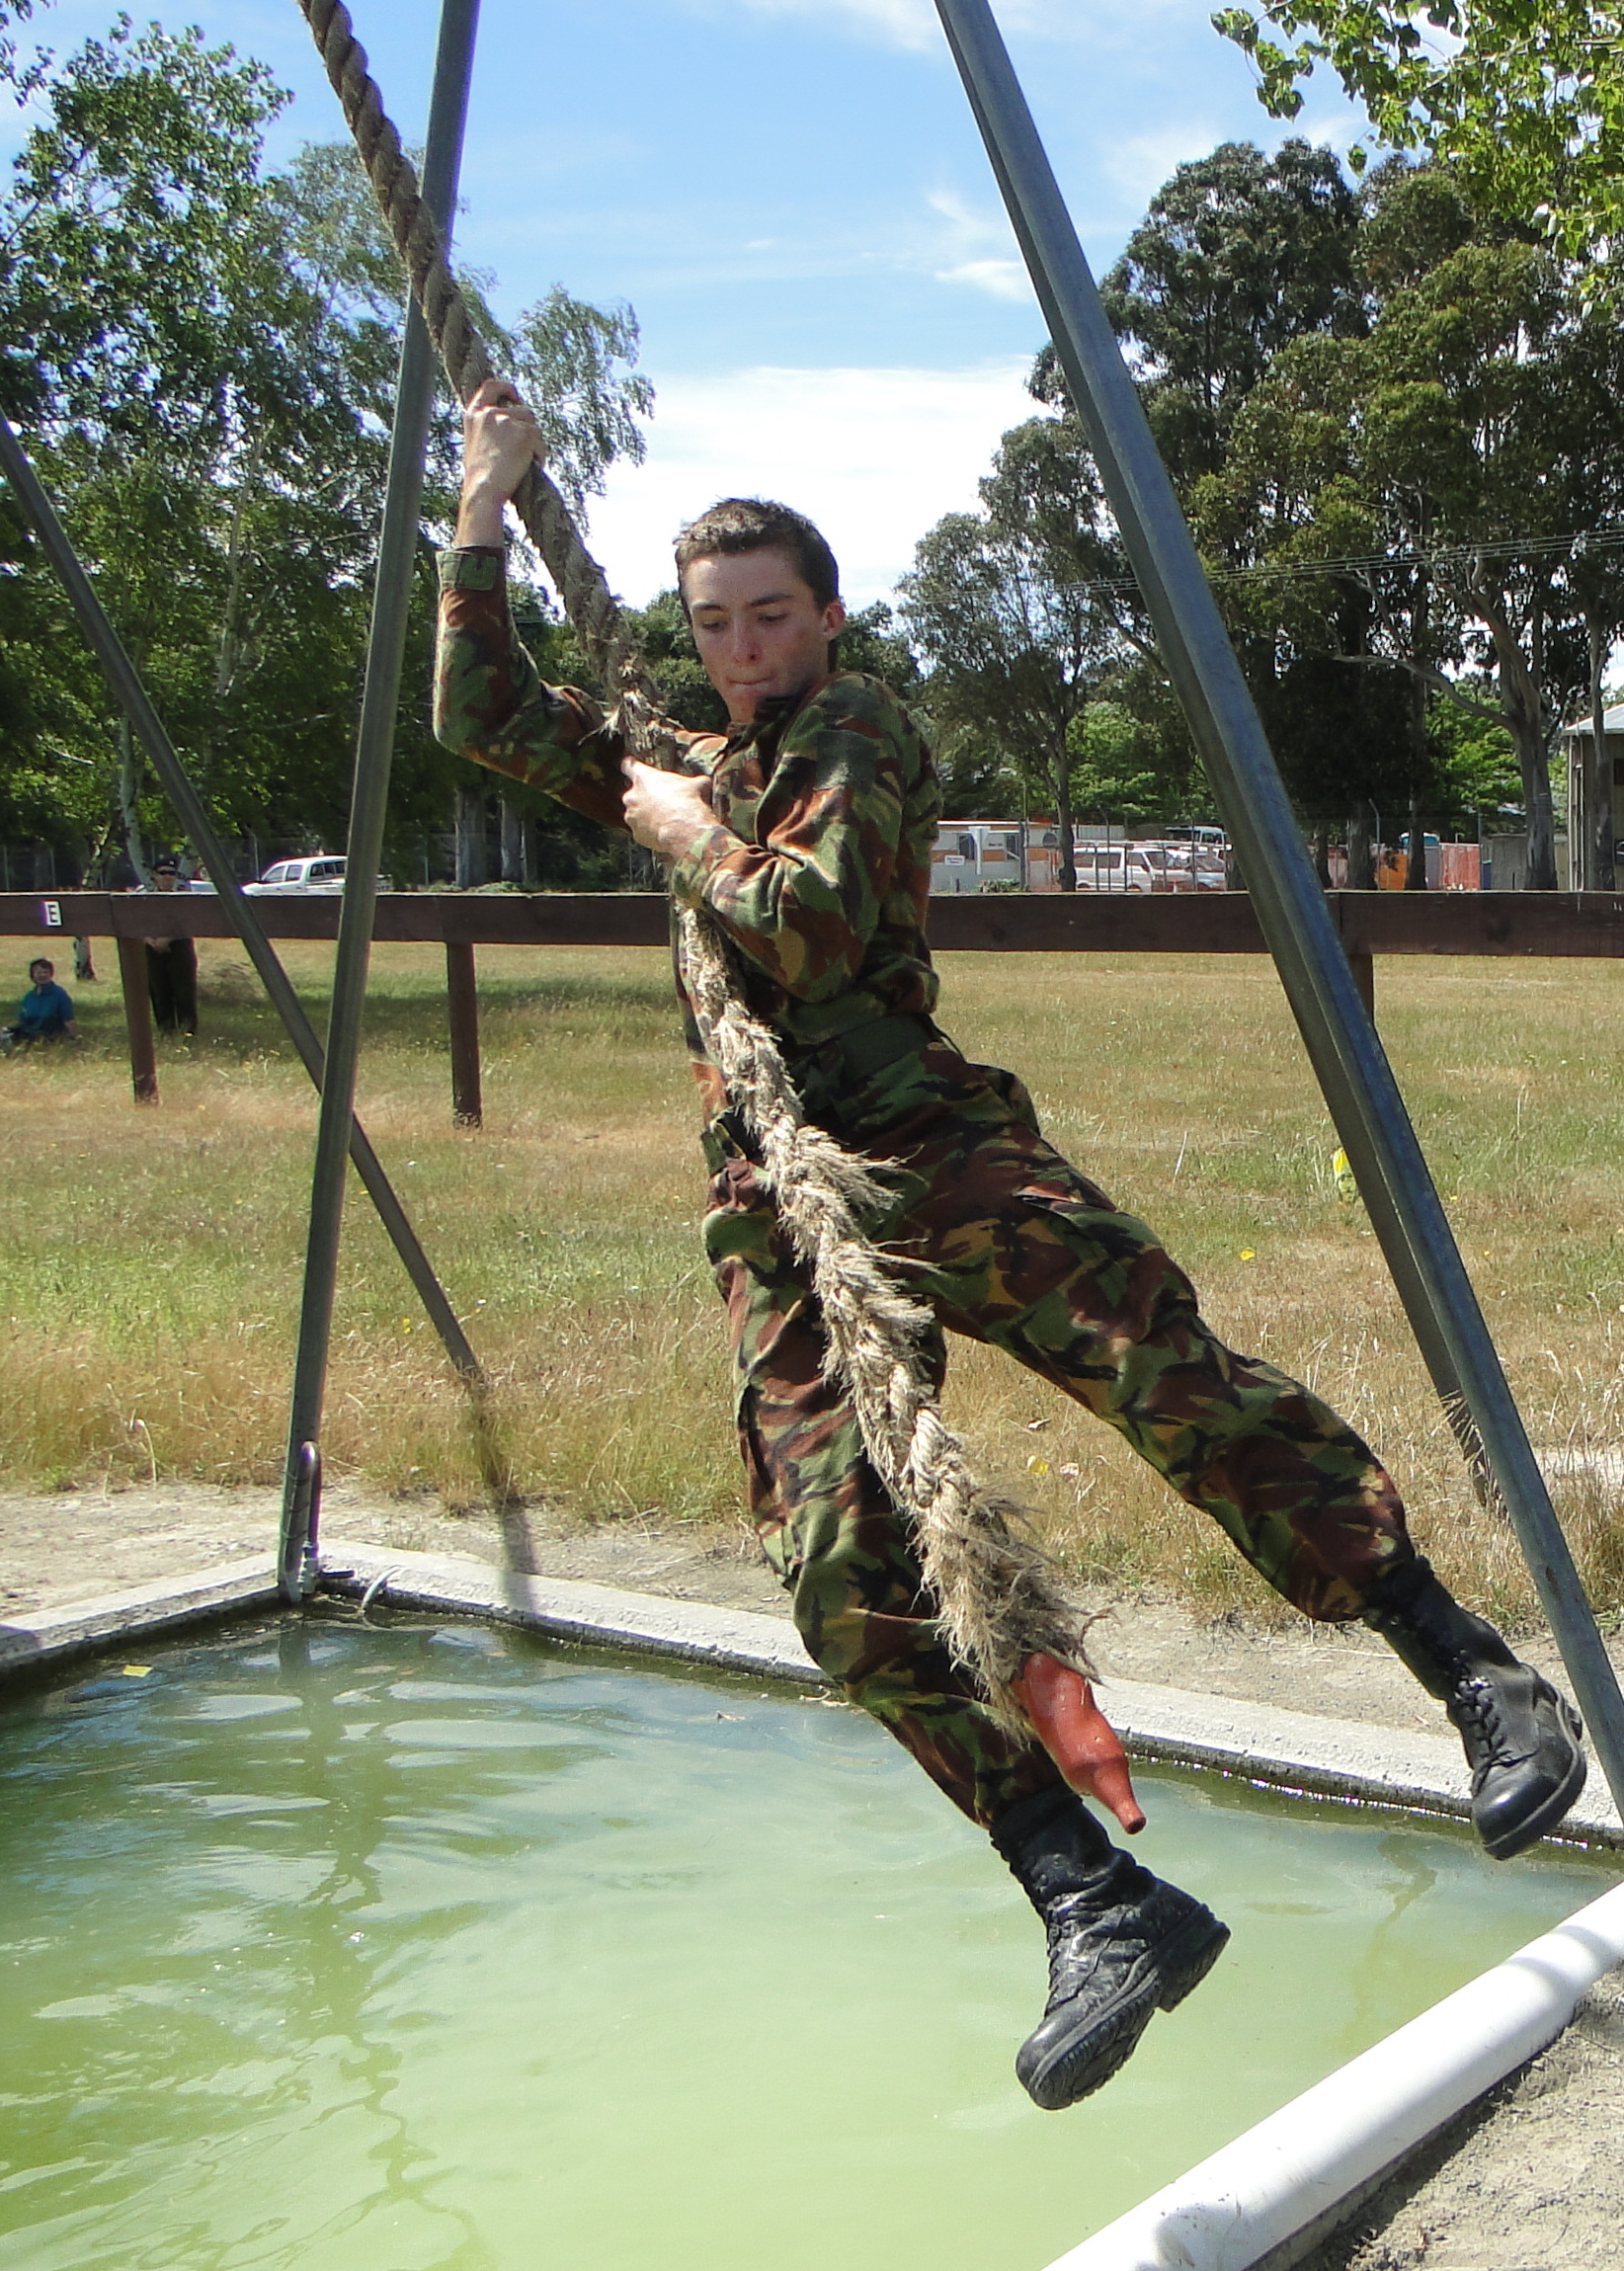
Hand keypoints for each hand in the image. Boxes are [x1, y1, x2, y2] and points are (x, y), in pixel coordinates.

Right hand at [456, 378, 545, 545]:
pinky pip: (541, 442)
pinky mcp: (524, 432)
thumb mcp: (476, 444)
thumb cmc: (479, 478)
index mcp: (474, 414)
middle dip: (528, 426)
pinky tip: (530, 467)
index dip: (506, 388)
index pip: (491, 386)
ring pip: (533, 425)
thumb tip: (509, 425)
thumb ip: (488, 428)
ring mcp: (507, 421)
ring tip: (523, 462)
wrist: (482, 491)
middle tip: (526, 446)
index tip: (515, 397)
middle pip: (522, 409)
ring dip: (534, 443)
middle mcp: (490, 413)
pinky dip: (540, 455)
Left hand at [620, 757, 714, 862]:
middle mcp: (632, 796)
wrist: (685, 829)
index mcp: (643, 777)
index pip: (629, 766)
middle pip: (634, 794)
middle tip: (662, 803)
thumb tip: (704, 782)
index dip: (631, 766)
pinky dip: (650, 832)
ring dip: (647, 816)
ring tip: (665, 819)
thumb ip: (692, 781)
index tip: (631, 767)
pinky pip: (642, 831)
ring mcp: (632, 816)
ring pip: (636, 814)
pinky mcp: (637, 834)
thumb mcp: (696, 784)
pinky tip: (665, 831)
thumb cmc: (687, 802)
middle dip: (645, 798)